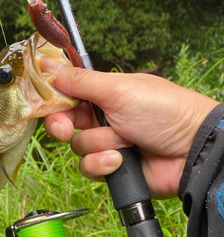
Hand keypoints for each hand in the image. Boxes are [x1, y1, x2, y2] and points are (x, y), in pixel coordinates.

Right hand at [42, 57, 218, 197]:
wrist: (189, 151)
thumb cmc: (163, 112)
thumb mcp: (119, 90)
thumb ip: (82, 82)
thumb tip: (51, 67)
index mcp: (103, 94)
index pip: (66, 95)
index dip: (54, 101)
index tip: (47, 105)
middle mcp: (102, 118)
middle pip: (64, 123)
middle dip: (64, 126)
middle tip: (67, 129)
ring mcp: (106, 144)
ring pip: (77, 148)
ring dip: (99, 145)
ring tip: (125, 141)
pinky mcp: (110, 168)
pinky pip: (89, 169)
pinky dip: (104, 165)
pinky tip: (122, 161)